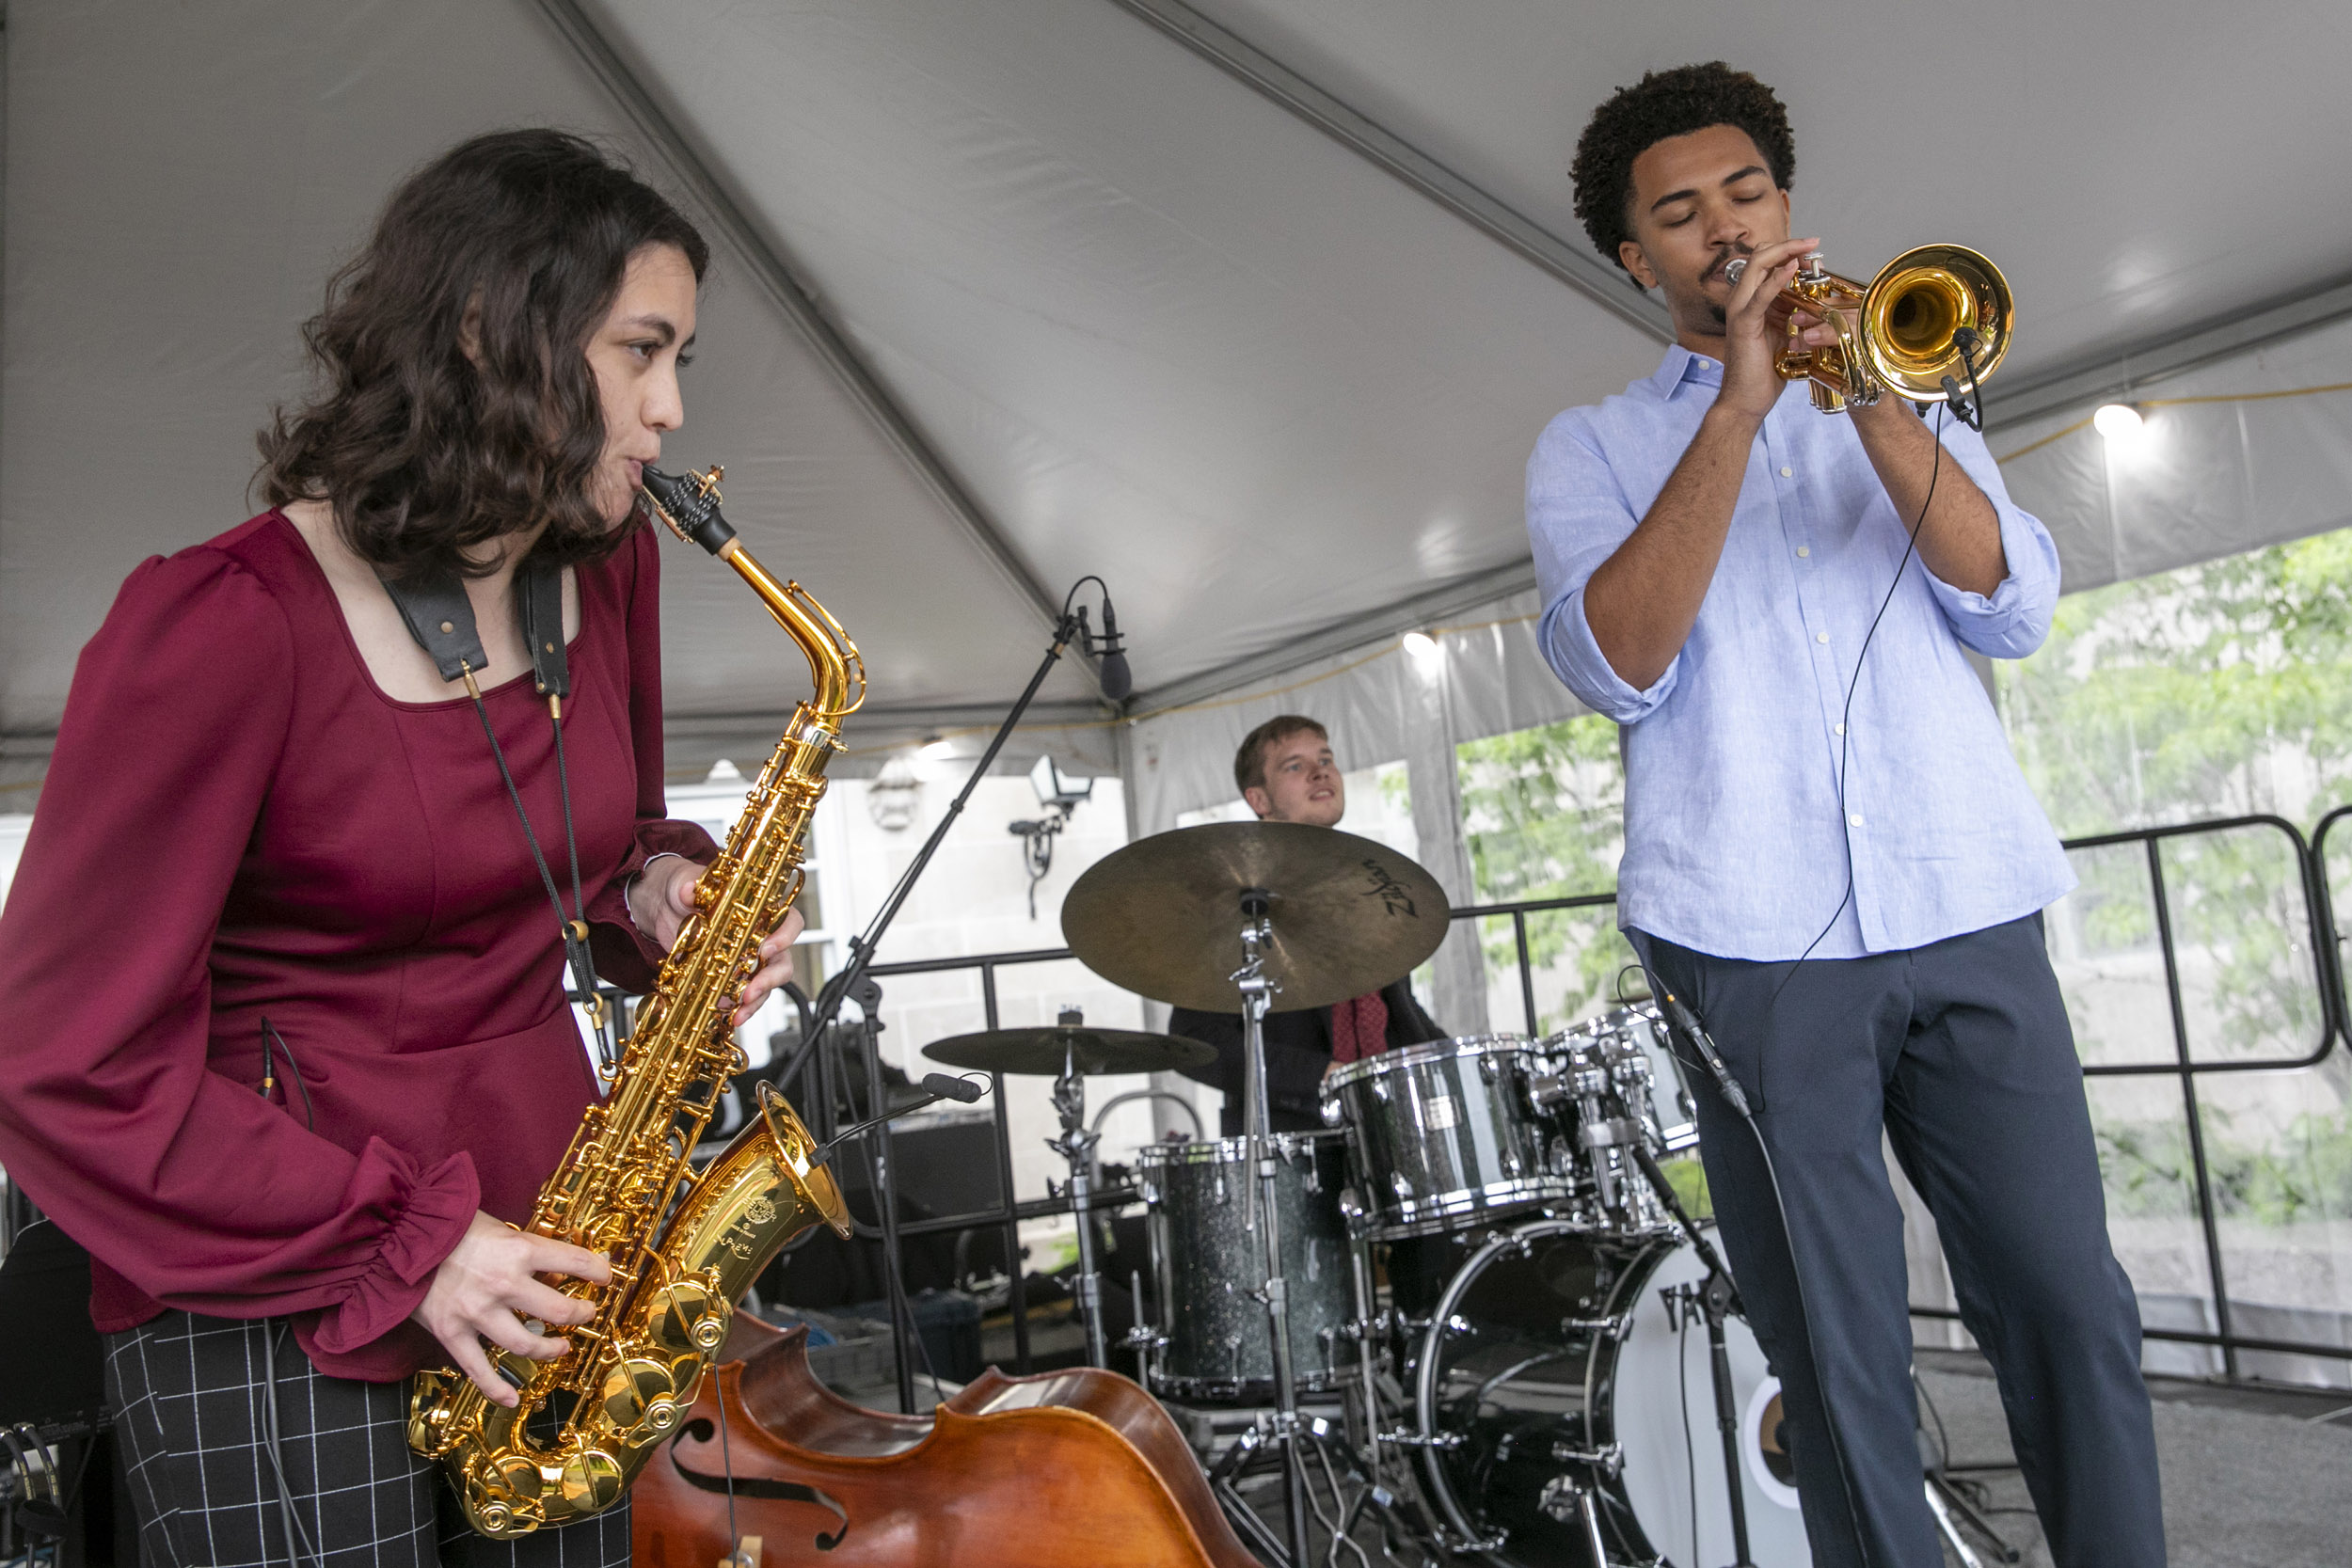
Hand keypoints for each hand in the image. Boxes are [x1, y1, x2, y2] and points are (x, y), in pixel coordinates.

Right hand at [412, 1211, 609, 1406]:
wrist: (394, 1238)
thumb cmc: (447, 1226)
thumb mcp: (496, 1225)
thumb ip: (523, 1247)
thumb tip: (556, 1264)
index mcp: (518, 1250)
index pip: (574, 1261)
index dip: (598, 1270)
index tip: (605, 1277)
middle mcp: (502, 1283)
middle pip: (558, 1310)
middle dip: (580, 1314)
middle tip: (586, 1313)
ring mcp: (477, 1312)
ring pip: (526, 1343)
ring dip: (550, 1350)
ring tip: (561, 1347)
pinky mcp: (452, 1333)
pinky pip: (478, 1370)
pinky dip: (496, 1389)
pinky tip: (513, 1399)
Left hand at [628, 856, 807, 1025]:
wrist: (664, 910)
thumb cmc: (685, 890)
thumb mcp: (683, 883)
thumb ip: (688, 885)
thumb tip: (689, 888)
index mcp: (759, 910)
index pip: (789, 921)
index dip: (785, 935)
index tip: (767, 948)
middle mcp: (760, 936)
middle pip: (783, 959)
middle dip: (771, 978)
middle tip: (752, 989)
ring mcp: (748, 960)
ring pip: (768, 982)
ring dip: (757, 998)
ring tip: (740, 1010)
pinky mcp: (732, 978)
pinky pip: (747, 997)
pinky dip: (741, 1009)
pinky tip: (731, 1017)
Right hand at [1712, 235, 1822, 422]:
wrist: (1747, 401)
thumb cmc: (1762, 374)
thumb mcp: (1784, 336)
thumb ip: (1791, 316)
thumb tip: (1811, 305)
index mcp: (1751, 303)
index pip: (1765, 263)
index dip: (1788, 251)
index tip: (1812, 250)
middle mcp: (1741, 302)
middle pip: (1759, 256)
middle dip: (1788, 244)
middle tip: (1812, 242)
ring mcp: (1739, 312)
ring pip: (1757, 266)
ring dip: (1784, 253)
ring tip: (1805, 247)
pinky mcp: (1743, 325)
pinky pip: (1760, 295)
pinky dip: (1776, 279)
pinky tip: (1792, 269)